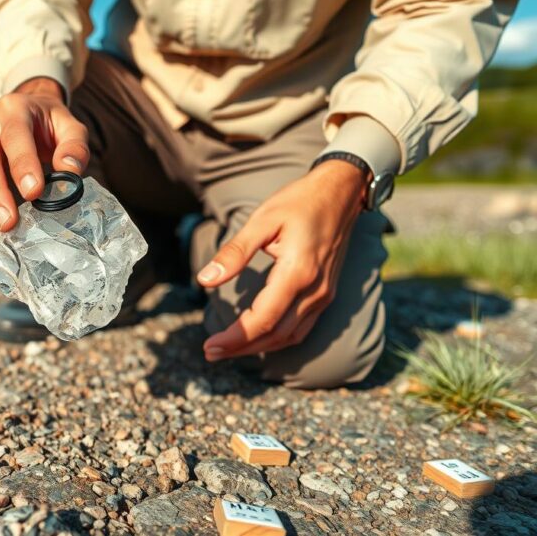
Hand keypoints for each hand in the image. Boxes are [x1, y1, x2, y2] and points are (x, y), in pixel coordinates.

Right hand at [0, 77, 89, 230]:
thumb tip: (70, 170)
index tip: (34, 193)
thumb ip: (75, 146)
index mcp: (14, 110)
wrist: (30, 111)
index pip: (15, 137)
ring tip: (2, 228)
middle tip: (8, 221)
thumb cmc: (51, 123)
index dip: (22, 165)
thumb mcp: (70, 125)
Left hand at [197, 160, 369, 361]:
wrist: (342, 193)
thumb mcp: (262, 220)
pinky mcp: (326, 293)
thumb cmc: (299, 202)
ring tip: (228, 349)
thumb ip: (234, 253)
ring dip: (258, 347)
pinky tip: (257, 337)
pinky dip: (277, 338)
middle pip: (275, 335)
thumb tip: (204, 280)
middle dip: (241, 348)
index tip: (209, 345)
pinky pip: (301, 327)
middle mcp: (315, 290)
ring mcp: (324, 294)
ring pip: (289, 336)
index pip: (262, 319)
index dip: (235, 338)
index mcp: (297, 272)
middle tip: (210, 353)